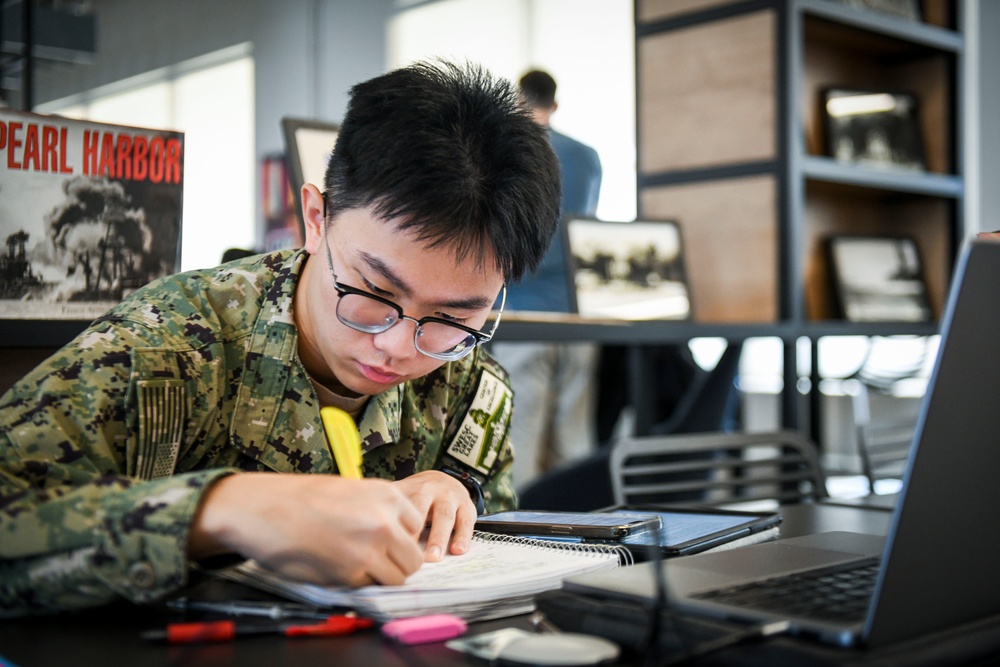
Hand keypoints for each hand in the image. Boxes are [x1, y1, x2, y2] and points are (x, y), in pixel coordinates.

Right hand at [189, 473, 424, 586]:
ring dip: (379, 577)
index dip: (402, 538)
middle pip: (413, 559)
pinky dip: (357, 583)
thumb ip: (379, 510)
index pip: (418, 527)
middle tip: (374, 561)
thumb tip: (398, 534)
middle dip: (397, 563)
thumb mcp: (351, 490)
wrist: (263, 509)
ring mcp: (369, 549)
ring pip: (397, 578)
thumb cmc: (301, 499)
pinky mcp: (350, 573)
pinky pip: (369, 586)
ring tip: (354, 565)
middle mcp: (385, 521)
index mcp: (387, 496)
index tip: (387, 542)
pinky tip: (336, 566)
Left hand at [392, 470, 476, 561]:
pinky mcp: (468, 506)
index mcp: (411, 488)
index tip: (388, 544)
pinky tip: (458, 551)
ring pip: (446, 516)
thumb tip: (361, 535)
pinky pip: (467, 521)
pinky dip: (463, 536)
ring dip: (440, 537)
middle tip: (410, 553)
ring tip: (434, 557)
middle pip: (423, 509)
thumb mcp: (400, 497)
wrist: (443, 480)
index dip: (396, 524)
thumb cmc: (415, 496)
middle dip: (413, 531)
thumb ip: (385, 511)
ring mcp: (451, 497)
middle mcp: (432, 490)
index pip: (401, 505)